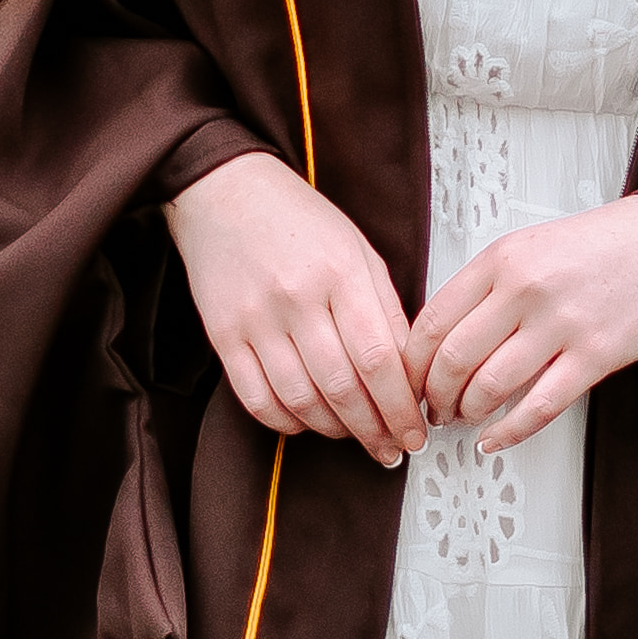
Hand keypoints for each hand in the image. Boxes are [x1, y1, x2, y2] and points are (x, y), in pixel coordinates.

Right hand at [164, 153, 424, 463]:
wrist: (225, 190)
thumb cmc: (298, 219)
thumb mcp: (358, 249)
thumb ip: (385, 308)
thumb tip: (408, 371)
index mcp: (341, 272)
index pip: (379, 359)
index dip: (401, 407)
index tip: (414, 432)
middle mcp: (298, 297)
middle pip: (343, 388)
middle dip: (374, 430)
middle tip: (391, 448)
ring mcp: (256, 318)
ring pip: (301, 400)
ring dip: (335, 430)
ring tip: (354, 435)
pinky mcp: (223, 334)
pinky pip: (256, 397)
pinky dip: (286, 421)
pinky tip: (306, 422)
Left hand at [406, 195, 637, 454]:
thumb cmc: (600, 246)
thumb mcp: (529, 245)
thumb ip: (487, 285)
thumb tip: (442, 338)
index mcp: (501, 259)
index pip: (432, 321)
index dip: (412, 364)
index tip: (409, 381)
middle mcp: (525, 289)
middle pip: (453, 359)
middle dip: (434, 396)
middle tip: (434, 409)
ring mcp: (561, 324)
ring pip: (490, 387)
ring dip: (468, 414)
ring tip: (465, 419)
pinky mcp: (595, 356)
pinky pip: (539, 407)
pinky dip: (509, 433)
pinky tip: (495, 440)